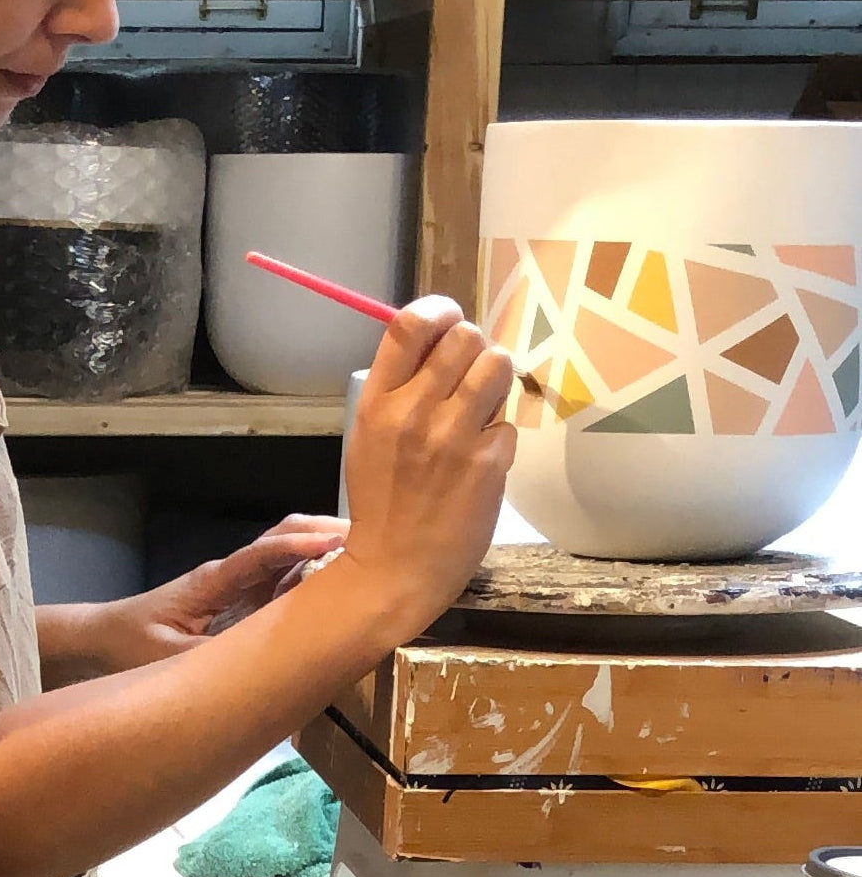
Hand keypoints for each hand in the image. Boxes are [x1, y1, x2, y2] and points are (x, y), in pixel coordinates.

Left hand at [94, 515, 348, 672]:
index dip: (299, 546)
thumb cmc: (130, 645)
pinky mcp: (240, 599)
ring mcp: (237, 584)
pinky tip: (340, 586)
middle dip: (323, 535)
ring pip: (286, 557)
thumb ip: (211, 660)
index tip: (338, 542)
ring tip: (369, 557)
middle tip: (372, 541)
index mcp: (214, 581)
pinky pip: (281, 581)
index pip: (262, 555)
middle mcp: (230, 574)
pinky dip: (312, 575)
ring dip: (323, 552)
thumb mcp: (167, 659)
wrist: (102, 638)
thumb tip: (259, 670)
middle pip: (282, 541)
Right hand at [343, 294, 515, 631]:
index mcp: (377, 402)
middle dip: (473, 346)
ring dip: (495, 379)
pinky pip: (509, 421)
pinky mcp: (489, 463)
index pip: (409, 325)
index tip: (448, 317)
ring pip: (497, 366)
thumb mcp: (368, 435)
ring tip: (481, 405)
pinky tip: (481, 456)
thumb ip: (398, 389)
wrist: (397, 568)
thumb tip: (438, 342)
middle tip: (468, 371)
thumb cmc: (381, 500)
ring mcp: (454, 437)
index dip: (438, 308)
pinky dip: (499, 434)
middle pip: (464, 337)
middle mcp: (414, 411)